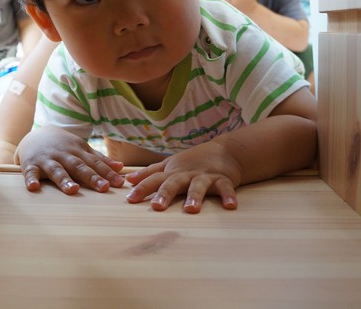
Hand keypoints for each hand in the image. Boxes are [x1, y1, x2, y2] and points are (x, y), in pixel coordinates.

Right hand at [15, 126, 125, 193]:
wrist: (35, 135)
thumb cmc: (63, 146)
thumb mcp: (82, 149)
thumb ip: (100, 159)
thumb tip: (120, 167)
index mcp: (78, 152)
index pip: (95, 163)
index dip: (107, 173)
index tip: (119, 183)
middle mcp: (64, 155)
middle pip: (79, 167)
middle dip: (91, 177)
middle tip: (103, 188)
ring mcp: (47, 160)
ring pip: (57, 170)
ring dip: (64, 180)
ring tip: (73, 190)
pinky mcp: (30, 165)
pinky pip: (30, 173)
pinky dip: (31, 180)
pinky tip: (34, 187)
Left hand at [124, 140, 242, 212]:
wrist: (224, 151)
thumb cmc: (193, 162)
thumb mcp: (170, 165)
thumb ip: (151, 173)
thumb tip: (129, 179)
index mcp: (173, 173)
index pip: (154, 180)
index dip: (142, 188)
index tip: (130, 199)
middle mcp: (187, 175)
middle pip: (174, 183)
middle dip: (165, 194)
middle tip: (157, 206)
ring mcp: (204, 176)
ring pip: (198, 186)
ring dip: (195, 196)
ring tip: (191, 209)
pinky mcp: (222, 179)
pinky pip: (225, 188)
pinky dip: (228, 196)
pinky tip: (230, 206)